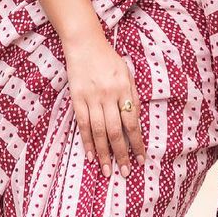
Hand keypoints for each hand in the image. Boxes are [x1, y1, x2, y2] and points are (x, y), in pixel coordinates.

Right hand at [64, 35, 146, 177]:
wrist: (84, 44)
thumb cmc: (109, 59)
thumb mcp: (127, 73)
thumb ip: (132, 96)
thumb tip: (135, 121)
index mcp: (124, 89)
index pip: (132, 122)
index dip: (137, 143)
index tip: (140, 159)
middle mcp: (108, 95)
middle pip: (115, 131)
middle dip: (121, 154)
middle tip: (125, 172)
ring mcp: (91, 97)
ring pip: (98, 131)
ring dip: (103, 153)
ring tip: (106, 170)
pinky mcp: (77, 98)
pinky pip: (82, 124)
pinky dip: (86, 140)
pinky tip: (90, 155)